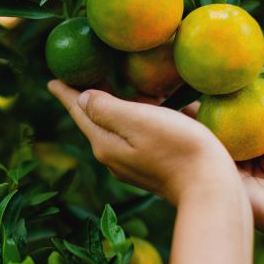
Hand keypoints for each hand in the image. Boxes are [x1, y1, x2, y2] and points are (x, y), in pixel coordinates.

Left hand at [47, 81, 238, 203]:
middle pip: (95, 120)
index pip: (79, 111)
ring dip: (114, 105)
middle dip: (88, 97)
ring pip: (116, 127)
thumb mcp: (139, 121)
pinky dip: (136, 116)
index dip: (66, 93)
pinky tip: (149, 105)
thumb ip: (106, 109)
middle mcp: (113, 156)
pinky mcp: (153, 166)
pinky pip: (135, 134)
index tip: (52, 80)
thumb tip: (82, 98)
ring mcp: (133, 163)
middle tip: (83, 74)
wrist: (212, 189)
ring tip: (114, 83)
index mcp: (105, 143)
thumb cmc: (178, 148)